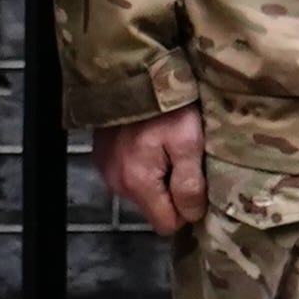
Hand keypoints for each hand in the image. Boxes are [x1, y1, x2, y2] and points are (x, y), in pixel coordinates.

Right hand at [97, 107, 204, 233]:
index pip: (166, 224)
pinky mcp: (101, 157)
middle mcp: (117, 183)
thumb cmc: (166, 108)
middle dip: (170, 193)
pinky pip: (127, 175)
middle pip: (153, 208)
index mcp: (138, 183)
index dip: (185, 210)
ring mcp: (106, 170)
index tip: (197, 186)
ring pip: (141, 192)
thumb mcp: (189, 142)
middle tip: (183, 161)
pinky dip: (140, 164)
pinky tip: (147, 142)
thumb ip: (190, 184)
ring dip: (156, 178)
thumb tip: (191, 215)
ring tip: (166, 148)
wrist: (130, 74)